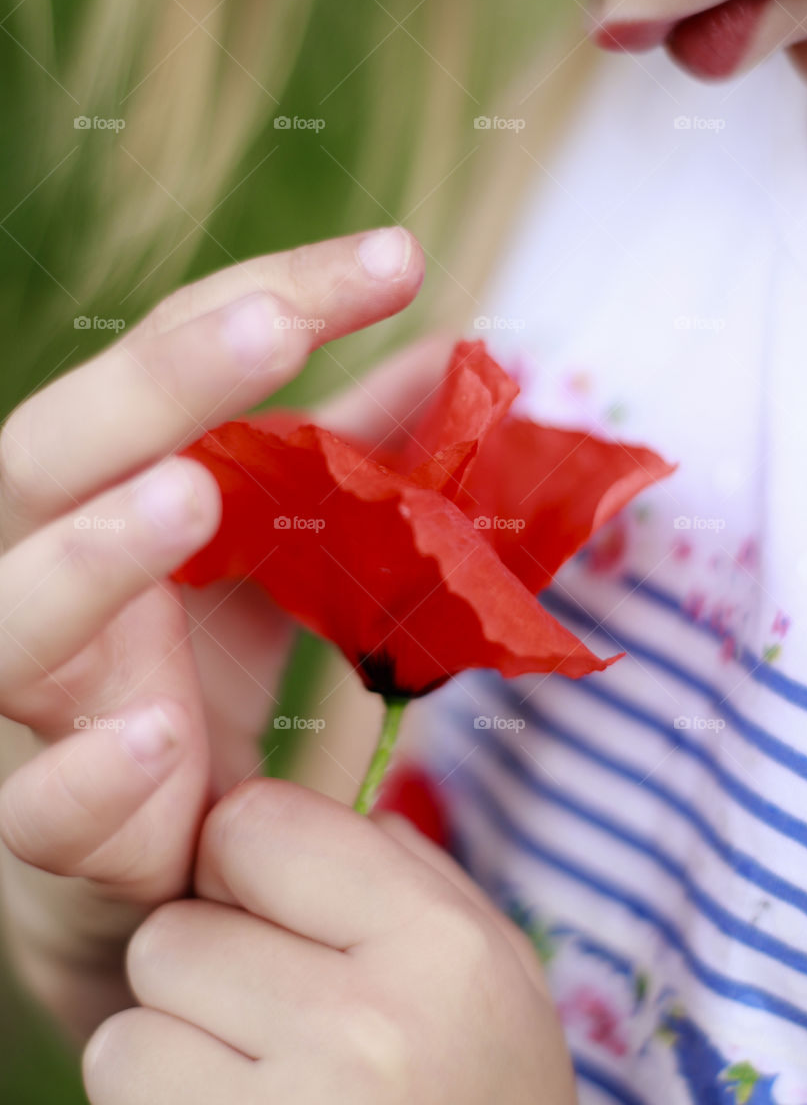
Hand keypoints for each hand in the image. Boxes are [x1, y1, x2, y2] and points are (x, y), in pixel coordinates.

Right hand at [0, 228, 431, 1037]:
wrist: (153, 853)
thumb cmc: (190, 676)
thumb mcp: (281, 553)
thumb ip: (352, 459)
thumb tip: (458, 358)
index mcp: (107, 491)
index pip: (165, 362)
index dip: (269, 296)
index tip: (396, 258)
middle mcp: (47, 575)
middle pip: (51, 459)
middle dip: (156, 386)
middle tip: (270, 326)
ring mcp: (41, 702)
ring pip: (15, 620)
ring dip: (94, 556)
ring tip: (189, 497)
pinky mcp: (57, 827)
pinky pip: (42, 806)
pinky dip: (93, 775)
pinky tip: (162, 739)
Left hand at [83, 779, 576, 1103]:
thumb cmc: (482, 1090)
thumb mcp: (493, 967)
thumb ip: (403, 866)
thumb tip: (288, 807)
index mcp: (439, 948)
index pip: (254, 824)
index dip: (242, 859)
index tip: (265, 902)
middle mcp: (368, 1032)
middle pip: (174, 932)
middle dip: (203, 965)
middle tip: (262, 1012)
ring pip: (129, 1028)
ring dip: (172, 1048)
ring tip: (248, 1075)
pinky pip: (124, 1093)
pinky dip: (161, 1102)